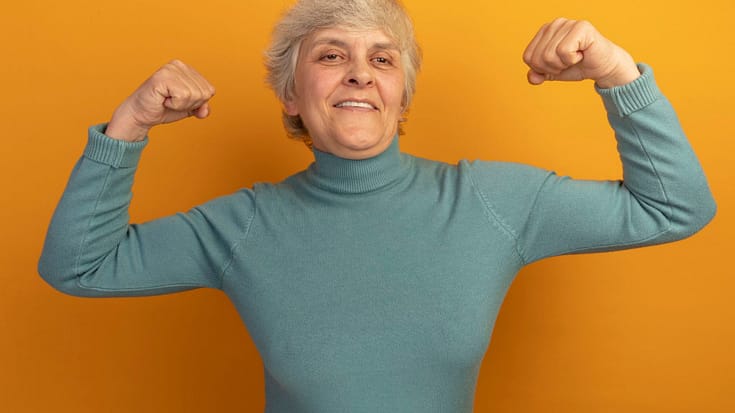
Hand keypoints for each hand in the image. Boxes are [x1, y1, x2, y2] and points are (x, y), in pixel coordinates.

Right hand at [105, 60, 215, 141]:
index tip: (180, 101)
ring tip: (167, 100)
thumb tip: (205, 111)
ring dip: (181, 104)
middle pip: (204, 93)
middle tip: (172, 102)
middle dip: (189, 104)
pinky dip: (174, 104)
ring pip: (194, 95)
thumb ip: (201, 107)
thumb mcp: (189, 108)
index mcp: (187, 69)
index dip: (197, 103)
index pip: (209, 90)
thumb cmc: (163, 109)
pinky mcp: (163, 76)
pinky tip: (163, 99)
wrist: (141, 115)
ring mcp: (170, 69)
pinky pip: (183, 96)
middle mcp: (179, 65)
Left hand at [522, 18, 639, 88]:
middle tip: (568, 61)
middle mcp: (554, 24)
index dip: (542, 68)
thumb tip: (532, 77)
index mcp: (544, 31)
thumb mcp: (552, 72)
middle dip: (553, 67)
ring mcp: (568, 23)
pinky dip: (572, 59)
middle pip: (537, 58)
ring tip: (575, 57)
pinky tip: (582, 53)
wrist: (602, 67)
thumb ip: (538, 74)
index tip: (558, 63)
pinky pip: (564, 52)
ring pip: (549, 56)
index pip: (528, 57)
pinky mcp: (581, 27)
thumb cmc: (578, 66)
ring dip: (563, 64)